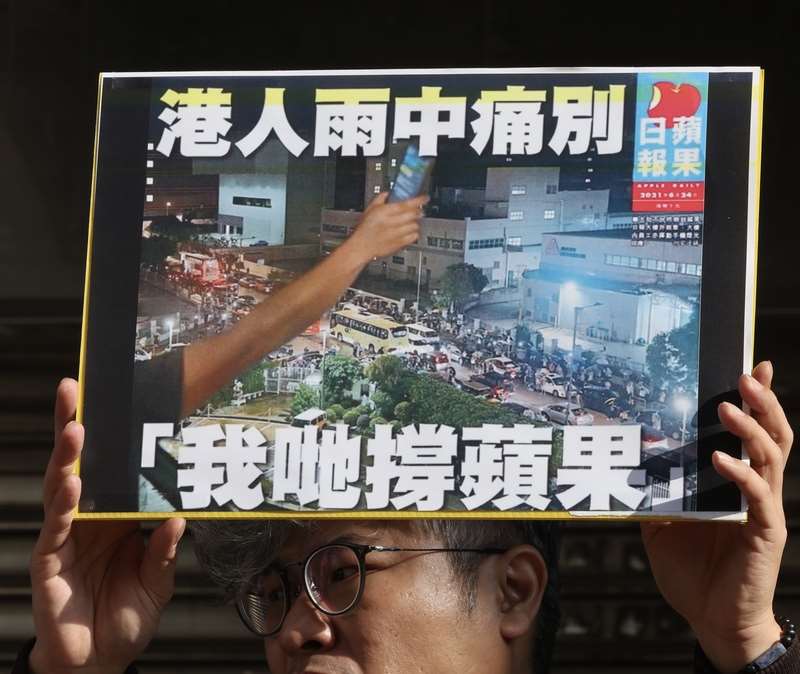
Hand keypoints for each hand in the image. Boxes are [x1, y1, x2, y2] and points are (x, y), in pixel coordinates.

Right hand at [28, 378, 185, 673]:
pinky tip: (70, 483)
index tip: (108, 399)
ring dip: (67, 457)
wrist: (102, 660)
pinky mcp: (50, 561)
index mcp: (115, 516)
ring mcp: (66, 537)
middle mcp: (88, 519)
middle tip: (73, 389)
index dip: (106, 436)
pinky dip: (63, 504)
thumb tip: (179, 516)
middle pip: (78, 465)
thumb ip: (166, 549)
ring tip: (76, 429)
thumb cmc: (128, 615)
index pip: (108, 468)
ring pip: (62, 487)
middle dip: (73, 427)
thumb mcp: (159, 580)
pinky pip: (56, 527)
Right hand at [343, 192, 427, 262]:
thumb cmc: (365, 229)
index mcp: (384, 212)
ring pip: (415, 225)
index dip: (418, 200)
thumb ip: (380, 199)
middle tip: (418, 210)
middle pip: (413, 214)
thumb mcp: (370, 209)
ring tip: (411, 221)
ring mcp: (396, 234)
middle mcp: (391, 222)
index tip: (424, 198)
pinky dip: (414, 233)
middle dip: (418, 211)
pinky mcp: (399, 244)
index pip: (406, 204)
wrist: (362, 246)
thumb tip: (388, 193)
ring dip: (415, 222)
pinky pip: (413, 237)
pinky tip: (409, 231)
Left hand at [641, 361, 792, 672]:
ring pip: (770, 457)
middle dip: (764, 402)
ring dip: (750, 429)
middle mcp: (755, 488)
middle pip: (772, 434)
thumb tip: (625, 464)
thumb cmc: (691, 570)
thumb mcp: (661, 523)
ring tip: (730, 406)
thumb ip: (653, 492)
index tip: (752, 366)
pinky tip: (720, 459)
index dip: (757, 401)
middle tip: (747, 374)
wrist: (711, 619)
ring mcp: (763, 509)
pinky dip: (740, 475)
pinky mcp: (764, 533)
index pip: (752, 432)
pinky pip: (757, 497)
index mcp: (734, 481)